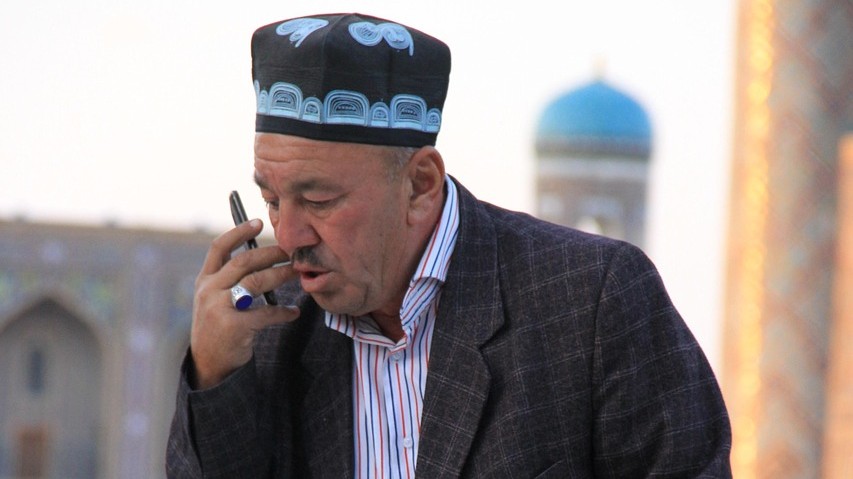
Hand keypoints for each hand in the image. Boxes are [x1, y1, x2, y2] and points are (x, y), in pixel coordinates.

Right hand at [190, 219, 298, 389]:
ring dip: (280, 275)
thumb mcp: (215, 299)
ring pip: (256, 282)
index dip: (239, 232)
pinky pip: (265, 313)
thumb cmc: (220, 326)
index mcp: (205, 280)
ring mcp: (219, 308)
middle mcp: (209, 291)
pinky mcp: (234, 326)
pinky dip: (283, 312)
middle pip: (244, 262)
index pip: (219, 248)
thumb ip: (230, 279)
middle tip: (291, 251)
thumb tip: (265, 257)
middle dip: (271, 253)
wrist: (209, 364)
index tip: (258, 222)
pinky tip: (294, 313)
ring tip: (297, 274)